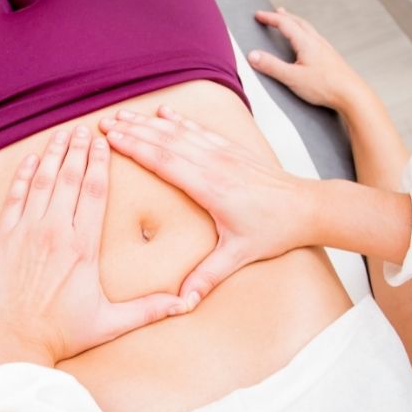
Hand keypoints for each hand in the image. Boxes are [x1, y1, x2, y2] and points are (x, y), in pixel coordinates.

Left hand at [0, 126, 185, 372]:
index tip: (102, 143)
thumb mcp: (109, 322)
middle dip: (78, 150)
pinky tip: (29, 159)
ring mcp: (26, 232)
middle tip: (84, 128)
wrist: (14, 342)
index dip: (99, 162)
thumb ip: (148, 309)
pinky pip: (14, 197)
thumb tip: (184, 304)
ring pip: (42, 181)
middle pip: (69, 178)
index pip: (94, 192)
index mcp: (83, 247)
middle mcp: (55, 232)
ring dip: (52, 154)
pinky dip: (22, 175)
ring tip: (61, 134)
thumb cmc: (61, 334)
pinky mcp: (4, 238)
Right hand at [100, 107, 317, 304]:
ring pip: (180, 131)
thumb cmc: (275, 231)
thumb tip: (183, 300)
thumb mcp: (239, 255)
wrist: (308, 208)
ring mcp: (224, 152)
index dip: (136, 148)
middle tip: (104, 123)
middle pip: (166, 141)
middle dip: (133, 130)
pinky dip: (179, 119)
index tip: (111, 139)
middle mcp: (214, 164)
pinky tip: (164, 111)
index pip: (165, 161)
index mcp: (211, 187)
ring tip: (123, 115)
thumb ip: (207, 276)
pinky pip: (200, 129)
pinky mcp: (232, 149)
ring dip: (149, 122)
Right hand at [248, 8, 366, 110]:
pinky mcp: (329, 57)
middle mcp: (317, 42)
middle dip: (282, 16)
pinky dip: (304, 33)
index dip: (270, 18)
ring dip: (295, 22)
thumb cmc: (326, 86)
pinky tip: (305, 42)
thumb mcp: (292, 77)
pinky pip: (314, 38)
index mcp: (306, 43)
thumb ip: (272, 66)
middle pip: (298, 22)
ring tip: (288, 21)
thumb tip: (254, 56)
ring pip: (307, 29)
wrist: (351, 94)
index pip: (285, 24)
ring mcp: (325, 49)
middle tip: (272, 13)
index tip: (259, 15)